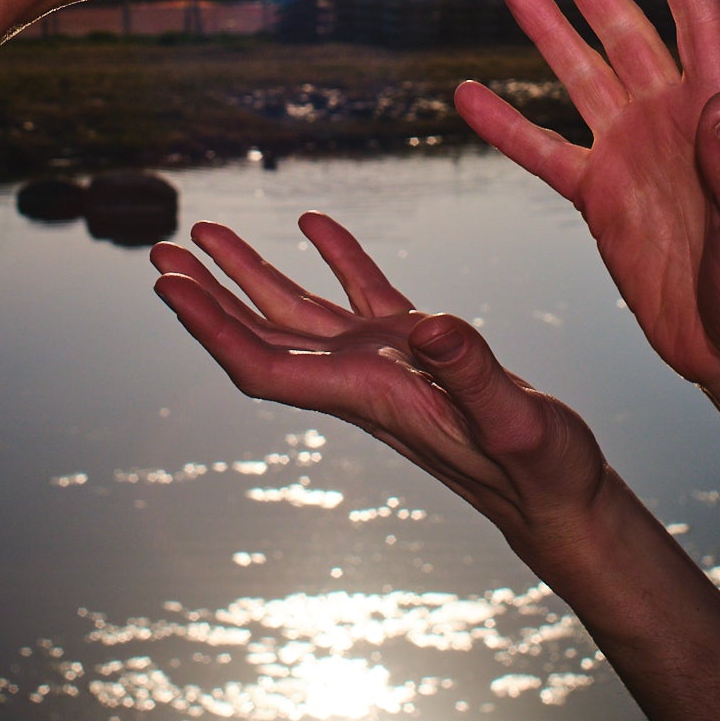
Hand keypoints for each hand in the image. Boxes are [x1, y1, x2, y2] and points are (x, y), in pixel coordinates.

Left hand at [152, 212, 605, 564]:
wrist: (562, 497)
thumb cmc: (539, 472)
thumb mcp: (514, 420)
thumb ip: (472, 371)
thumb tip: (430, 326)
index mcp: (369, 394)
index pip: (264, 364)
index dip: (210, 328)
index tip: (169, 289)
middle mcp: (361, 379)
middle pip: (261, 337)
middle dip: (207, 297)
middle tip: (158, 254)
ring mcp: (385, 363)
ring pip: (299, 311)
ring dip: (250, 274)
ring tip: (205, 232)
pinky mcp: (417, 349)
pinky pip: (360, 293)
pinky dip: (335, 256)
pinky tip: (313, 223)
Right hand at [454, 0, 719, 394]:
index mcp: (716, 116)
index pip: (697, 22)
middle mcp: (669, 122)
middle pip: (625, 33)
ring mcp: (629, 154)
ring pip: (579, 75)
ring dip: (546, 30)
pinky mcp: (597, 197)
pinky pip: (542, 150)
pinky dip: (505, 124)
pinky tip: (469, 94)